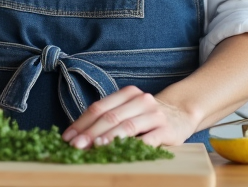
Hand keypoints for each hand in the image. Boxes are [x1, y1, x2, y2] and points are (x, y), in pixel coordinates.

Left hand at [61, 86, 194, 147]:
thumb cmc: (146, 116)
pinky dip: (132, 146)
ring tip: (93, 147)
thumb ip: (108, 118)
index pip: (99, 108)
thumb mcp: (128, 111)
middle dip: (90, 133)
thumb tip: (77, 136)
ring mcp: (154, 114)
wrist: (181, 114)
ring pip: (126, 126)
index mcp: (127, 94)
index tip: (67, 138)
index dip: (81, 123)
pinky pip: (148, 139)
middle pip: (110, 117)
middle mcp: (141, 100)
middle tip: (75, 146)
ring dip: (108, 138)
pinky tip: (120, 153)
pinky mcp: (166, 130)